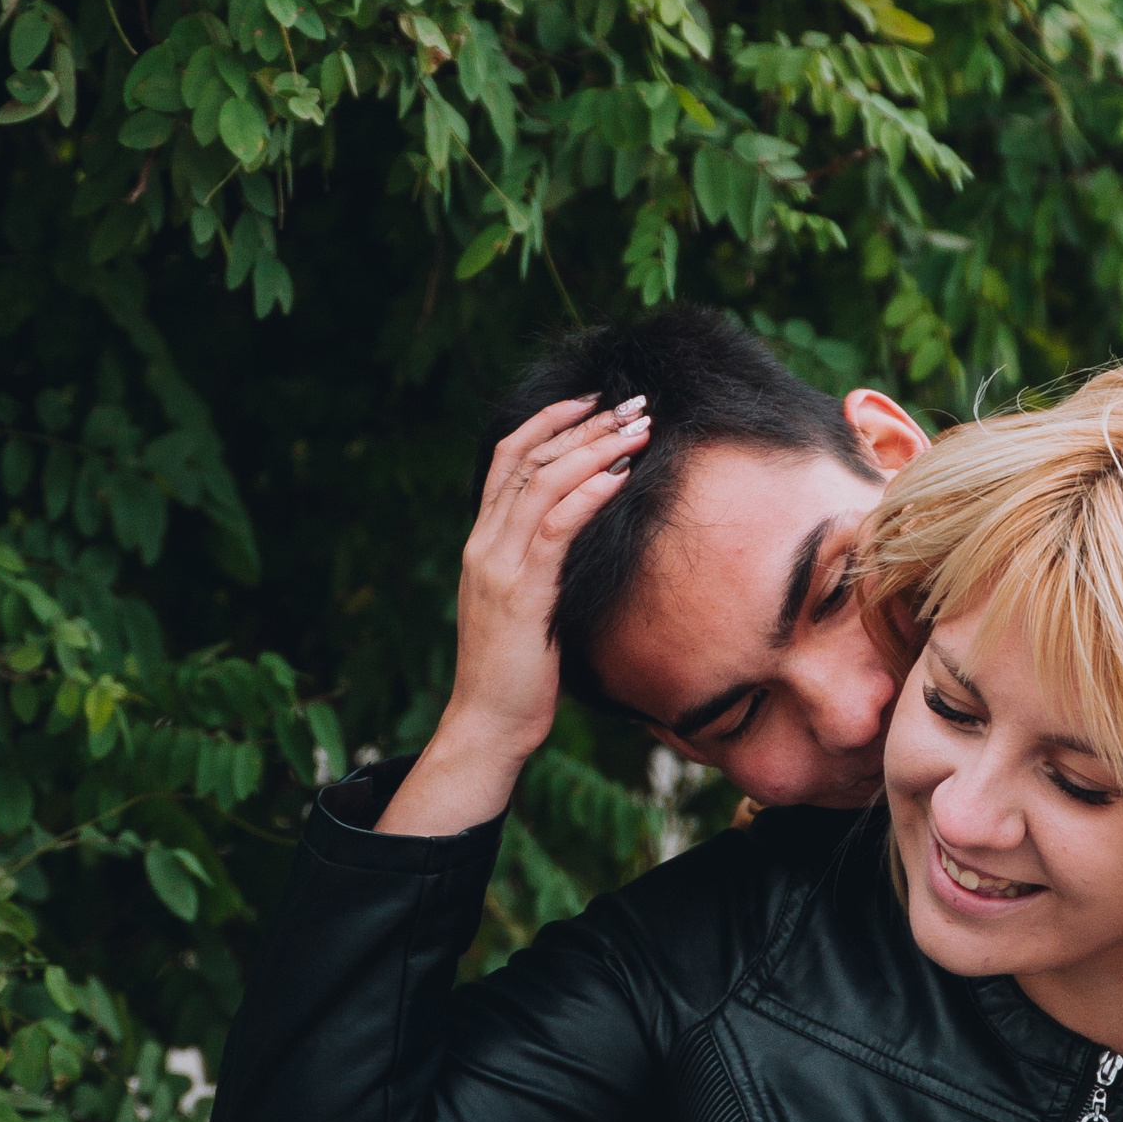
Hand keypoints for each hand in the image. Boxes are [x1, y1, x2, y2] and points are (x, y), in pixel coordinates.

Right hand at [379, 393, 648, 835]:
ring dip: (595, 447)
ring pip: (542, 481)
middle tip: (634, 402)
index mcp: (483, 541)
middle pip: (529, 457)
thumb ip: (543, 564)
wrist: (488, 723)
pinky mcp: (521, 591)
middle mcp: (484, 542)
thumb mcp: (528, 604)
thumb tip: (587, 535)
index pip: (509, 457)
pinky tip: (622, 476)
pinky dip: (590, 493)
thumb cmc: (518, 670)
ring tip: (640, 428)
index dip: (550, 420)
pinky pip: (556, 526)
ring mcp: (498, 564)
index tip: (594, 398)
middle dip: (584, 422)